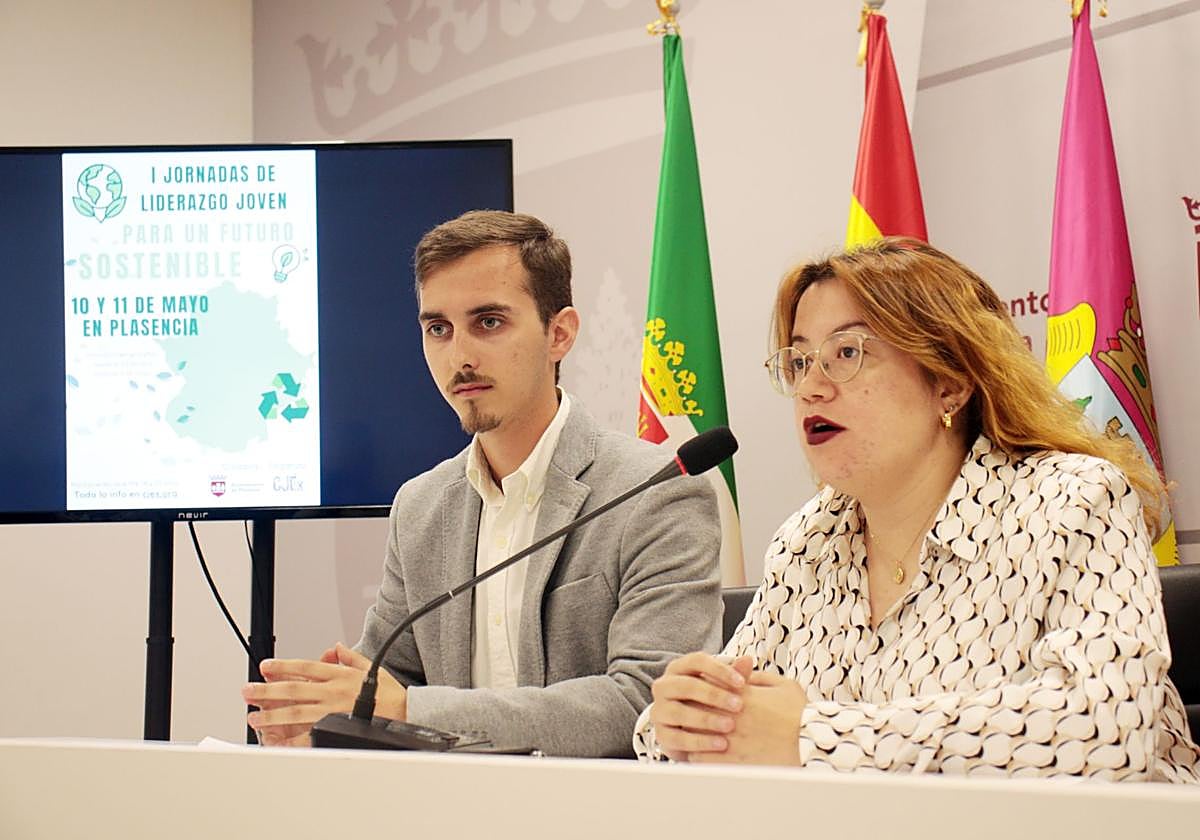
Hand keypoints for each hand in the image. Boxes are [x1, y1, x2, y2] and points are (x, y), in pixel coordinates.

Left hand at [241, 643, 406, 746]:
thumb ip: (350, 657)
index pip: (305, 667)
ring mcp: (332, 711)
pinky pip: (308, 735)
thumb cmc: (389, 693)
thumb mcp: (371, 667)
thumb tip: (336, 647)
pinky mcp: (336, 728)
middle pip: (293, 689)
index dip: (283, 666)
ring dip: (272, 715)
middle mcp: (332, 691)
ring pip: (295, 712)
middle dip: (267, 690)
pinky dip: (291, 740)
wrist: (405, 714)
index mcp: (339, 675)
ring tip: (254, 717)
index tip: (265, 666)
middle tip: (248, 690)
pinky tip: (276, 742)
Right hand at [649, 652, 751, 760]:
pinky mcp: (661, 735)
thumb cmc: (709, 702)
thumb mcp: (722, 686)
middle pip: (686, 685)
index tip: (742, 684)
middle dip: (714, 695)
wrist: (690, 731)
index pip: (696, 660)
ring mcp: (659, 710)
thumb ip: (735, 675)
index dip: (719, 670)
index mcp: (678, 668)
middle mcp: (664, 686)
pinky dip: (700, 742)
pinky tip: (721, 744)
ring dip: (706, 719)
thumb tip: (748, 660)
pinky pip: (677, 738)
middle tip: (738, 706)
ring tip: (730, 726)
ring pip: (679, 712)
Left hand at [690, 670, 805, 765]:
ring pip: (693, 732)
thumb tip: (742, 668)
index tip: (700, 690)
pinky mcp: (732, 761)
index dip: (700, 686)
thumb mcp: (783, 685)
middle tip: (688, 710)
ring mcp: (730, 738)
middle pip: (695, 706)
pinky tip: (699, 753)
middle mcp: (731, 715)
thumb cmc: (800, 713)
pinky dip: (696, 754)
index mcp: (741, 694)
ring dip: (690, 731)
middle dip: (690, 707)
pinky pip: (701, 757)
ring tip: (690, 732)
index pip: (707, 683)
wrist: (811, 745)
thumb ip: (758, 676)